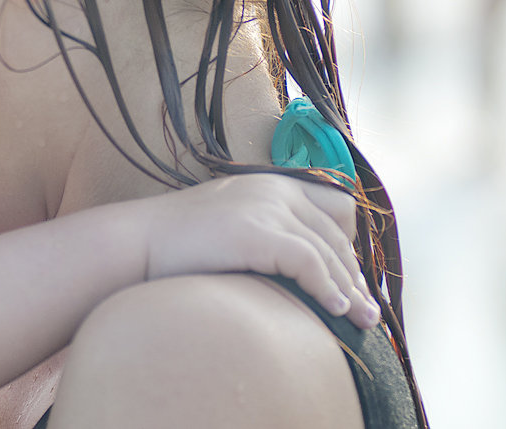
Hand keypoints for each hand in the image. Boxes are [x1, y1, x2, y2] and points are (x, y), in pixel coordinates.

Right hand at [140, 174, 379, 328]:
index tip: (350, 282)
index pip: (334, 210)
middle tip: (368, 312)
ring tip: (360, 320)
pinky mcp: (257, 232)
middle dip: (354, 277)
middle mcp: (273, 190)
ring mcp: (265, 208)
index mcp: (269, 184)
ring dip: (348, 290)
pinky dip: (327, 289)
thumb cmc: (178, 244)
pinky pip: (309, 263)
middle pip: (336, 235)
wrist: (137, 242)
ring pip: (328, 252)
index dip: (347, 248)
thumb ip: (263, 231)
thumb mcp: (230, 224)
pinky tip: (335, 310)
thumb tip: (297, 268)